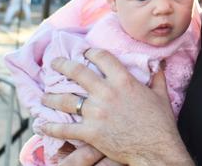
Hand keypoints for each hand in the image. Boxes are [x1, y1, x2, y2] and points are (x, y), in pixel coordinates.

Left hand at [41, 49, 192, 165]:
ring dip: (51, 97)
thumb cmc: (160, 123)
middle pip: (78, 72)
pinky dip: (49, 127)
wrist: (156, 149)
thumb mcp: (161, 96)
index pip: (101, 57)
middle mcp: (106, 92)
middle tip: (54, 63)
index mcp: (123, 80)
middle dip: (63, 65)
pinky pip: (64, 129)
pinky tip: (40, 125)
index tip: (84, 52)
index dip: (90, 52)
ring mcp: (96, 113)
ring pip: (66, 100)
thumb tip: (160, 64)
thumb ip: (157, 77)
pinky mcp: (90, 132)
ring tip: (44, 96)